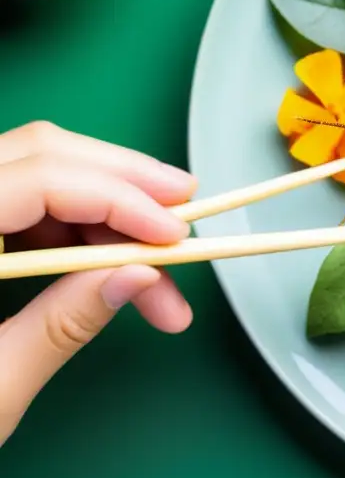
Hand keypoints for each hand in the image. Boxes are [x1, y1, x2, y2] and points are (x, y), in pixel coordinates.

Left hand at [0, 122, 195, 445]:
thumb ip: (62, 325)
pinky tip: (112, 267)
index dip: (119, 199)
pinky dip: (78, 228)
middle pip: (41, 152)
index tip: (176, 236)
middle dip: (125, 182)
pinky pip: (23, 201)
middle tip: (186, 216)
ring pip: (39, 170)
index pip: (39, 180)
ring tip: (159, 269)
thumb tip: (140, 277)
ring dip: (110, 212)